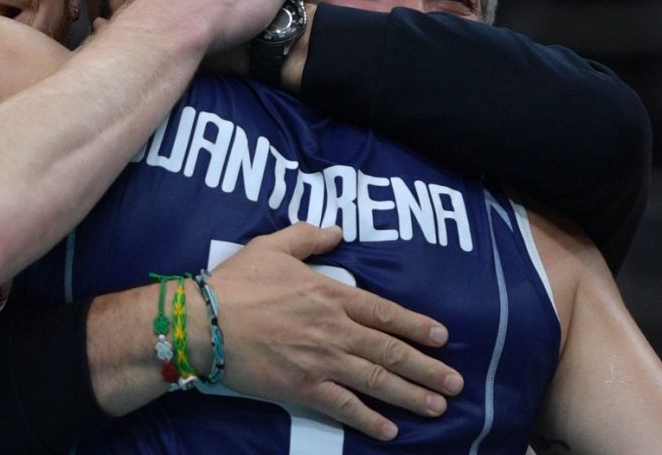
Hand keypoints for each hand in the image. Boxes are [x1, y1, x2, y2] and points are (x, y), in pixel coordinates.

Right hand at [206, 223, 463, 441]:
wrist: (206, 321)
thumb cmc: (237, 282)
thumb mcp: (272, 246)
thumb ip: (307, 237)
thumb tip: (335, 231)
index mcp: (330, 295)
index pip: (385, 312)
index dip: (417, 326)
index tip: (442, 337)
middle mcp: (335, 330)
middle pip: (390, 350)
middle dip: (427, 368)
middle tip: (455, 383)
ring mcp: (322, 362)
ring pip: (377, 380)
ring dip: (410, 395)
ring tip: (438, 407)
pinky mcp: (304, 388)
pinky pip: (345, 407)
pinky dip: (370, 420)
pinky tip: (390, 431)